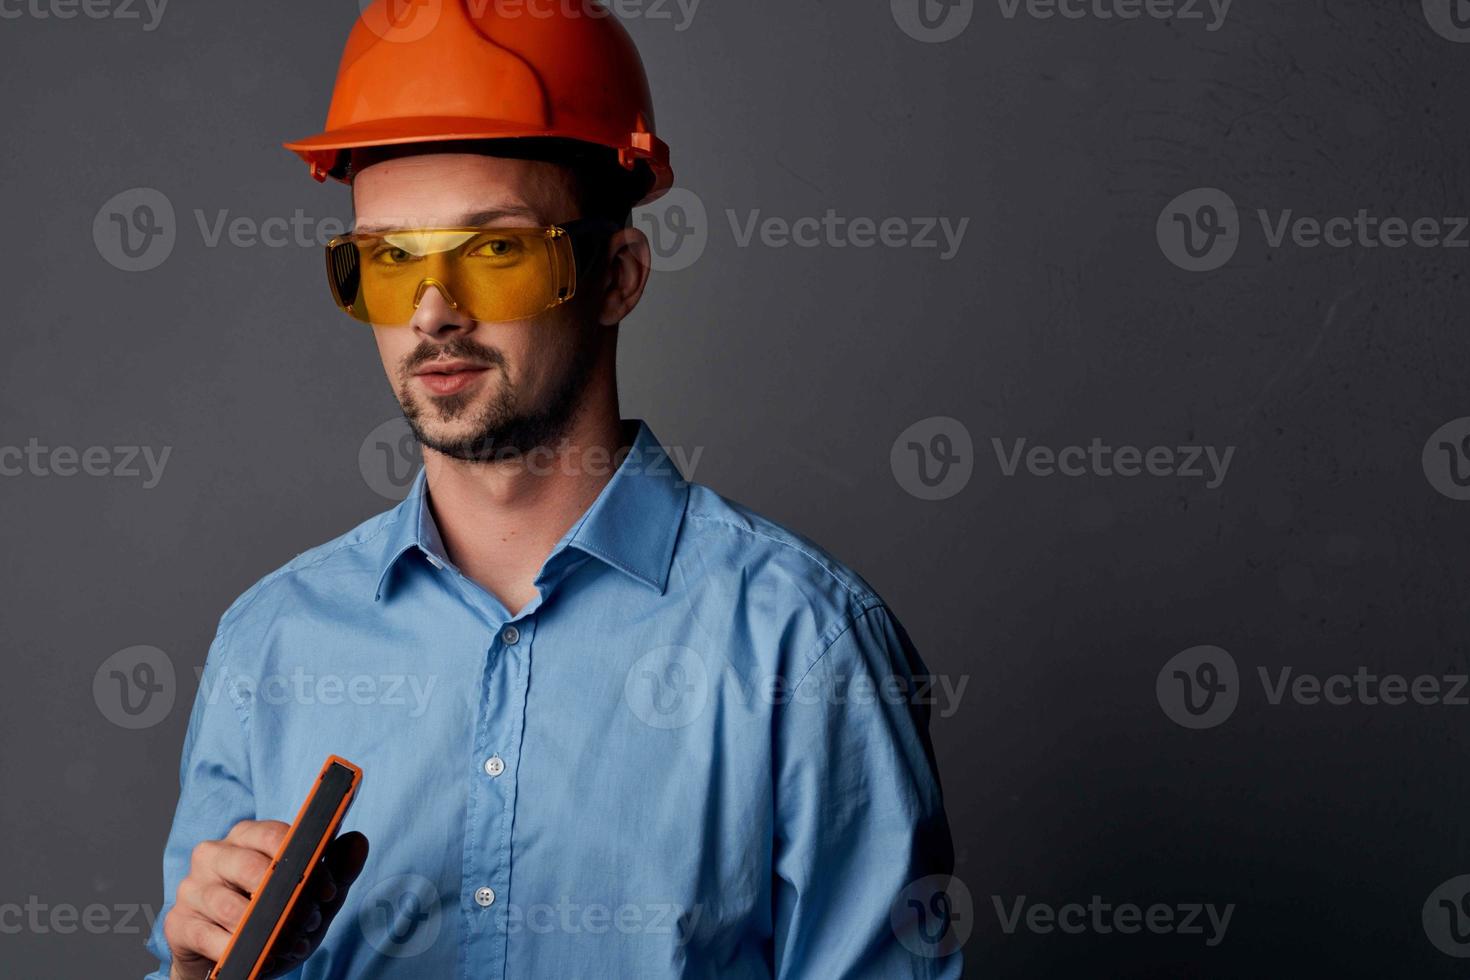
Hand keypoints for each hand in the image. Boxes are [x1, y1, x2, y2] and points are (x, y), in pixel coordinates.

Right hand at [164, 820, 369, 979]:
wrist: (235, 957)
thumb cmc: (274, 915)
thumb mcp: (311, 893)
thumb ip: (336, 867)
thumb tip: (358, 840)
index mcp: (247, 835)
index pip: (276, 835)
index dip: (304, 861)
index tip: (328, 891)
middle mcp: (214, 854)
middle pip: (250, 866)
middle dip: (285, 899)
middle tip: (308, 921)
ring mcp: (191, 887)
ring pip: (230, 906)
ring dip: (264, 930)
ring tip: (287, 944)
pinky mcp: (178, 923)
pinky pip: (208, 936)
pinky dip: (237, 950)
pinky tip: (257, 958)